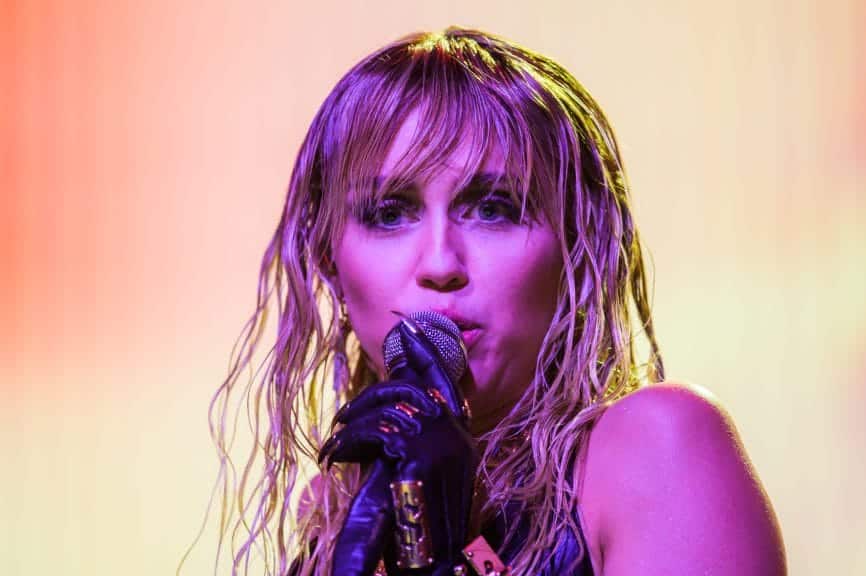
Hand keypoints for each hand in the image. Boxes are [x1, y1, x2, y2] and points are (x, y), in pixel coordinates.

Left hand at [319, 320, 477, 574]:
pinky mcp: (418, 458)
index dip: (426, 353)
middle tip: (345, 416)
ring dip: (354, 422)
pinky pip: (374, 431)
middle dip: (372, 393)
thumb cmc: (417, 521)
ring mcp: (440, 446)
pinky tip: (336, 455)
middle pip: (410, 388)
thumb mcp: (416, 472)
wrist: (430, 562)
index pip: (447, 382)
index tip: (408, 328)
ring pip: (388, 408)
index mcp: (460, 438)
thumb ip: (408, 438)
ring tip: (337, 442)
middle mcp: (456, 437)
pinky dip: (348, 440)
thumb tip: (383, 408)